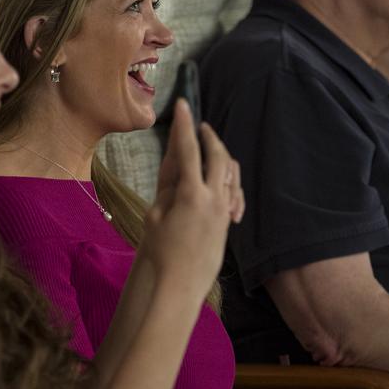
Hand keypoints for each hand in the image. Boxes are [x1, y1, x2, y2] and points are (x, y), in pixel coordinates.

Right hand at [141, 100, 234, 299]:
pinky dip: (227, 178)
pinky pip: (233, 190)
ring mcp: (224, 210)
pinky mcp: (227, 220)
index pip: (187, 150)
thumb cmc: (158, 252)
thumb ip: (167, 183)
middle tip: (199, 125)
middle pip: (218, 155)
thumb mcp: (155, 213)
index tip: (182, 104)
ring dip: (219, 154)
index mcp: (190, 195)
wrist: (177, 284)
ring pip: (230, 171)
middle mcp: (213, 199)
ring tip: (207, 146)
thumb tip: (174, 157)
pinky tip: (218, 177)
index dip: (183, 125)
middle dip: (209, 136)